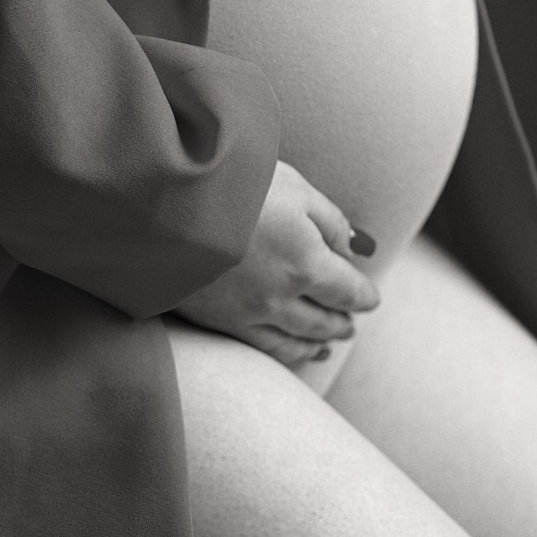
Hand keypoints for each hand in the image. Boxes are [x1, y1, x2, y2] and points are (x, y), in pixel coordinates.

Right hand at [171, 160, 380, 368]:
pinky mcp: (216, 320)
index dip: (364, 295)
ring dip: (318, 341)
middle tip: (351, 322)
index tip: (371, 297)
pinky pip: (262, 346)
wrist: (165, 205)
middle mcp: (283, 297)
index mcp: (308, 262)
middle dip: (342, 320)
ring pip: (295, 338)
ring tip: (329, 344)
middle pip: (324, 319)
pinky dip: (285, 352)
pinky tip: (293, 352)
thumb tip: (358, 247)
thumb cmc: (234, 184)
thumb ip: (331, 220)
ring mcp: (248, 313)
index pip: (348, 289)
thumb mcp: (294, 187)